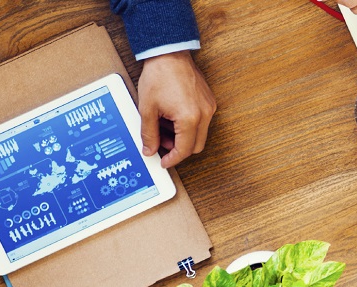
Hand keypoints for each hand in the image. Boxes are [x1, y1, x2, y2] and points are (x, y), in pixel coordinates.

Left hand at [138, 51, 216, 167]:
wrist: (169, 54)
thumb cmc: (160, 76)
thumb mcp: (148, 108)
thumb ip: (149, 133)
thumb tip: (149, 150)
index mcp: (189, 118)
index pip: (184, 150)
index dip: (172, 159)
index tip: (163, 161)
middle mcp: (204, 114)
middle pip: (195, 146)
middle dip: (178, 148)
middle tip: (161, 143)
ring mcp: (209, 107)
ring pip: (199, 134)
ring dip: (183, 136)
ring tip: (164, 125)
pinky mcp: (209, 101)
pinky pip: (201, 122)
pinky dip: (188, 125)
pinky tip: (173, 116)